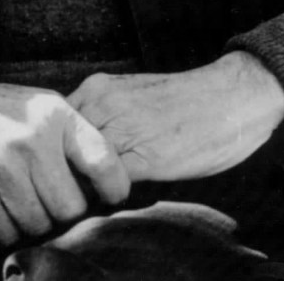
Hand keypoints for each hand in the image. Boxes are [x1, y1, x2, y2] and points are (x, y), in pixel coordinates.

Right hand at [0, 57, 130, 243]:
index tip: (105, 196)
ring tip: (11, 193)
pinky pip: (3, 232)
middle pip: (71, 208)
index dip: (112, 189)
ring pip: (38, 225)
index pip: (104, 163)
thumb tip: (98, 190)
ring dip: (27, 219)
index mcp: (54, 113)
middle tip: (41, 195)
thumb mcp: (35, 104)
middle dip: (59, 210)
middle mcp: (33, 138)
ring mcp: (4, 165)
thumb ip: (67, 139)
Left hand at [68, 52, 283, 183]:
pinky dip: (107, 195)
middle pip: (59, 149)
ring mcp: (121, 128)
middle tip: (79, 186)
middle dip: (65, 171)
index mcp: (97, 87)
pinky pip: (109, 184)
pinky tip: (120, 196)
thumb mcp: (130, 96)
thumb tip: (74, 149)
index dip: (57, 151)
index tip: (67, 166)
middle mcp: (102, 103)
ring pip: (80, 168)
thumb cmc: (183, 101)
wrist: (230, 97)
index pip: (54, 127)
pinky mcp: (145, 157)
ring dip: (84, 185)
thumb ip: (101, 115)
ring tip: (98, 192)